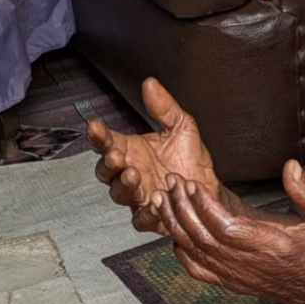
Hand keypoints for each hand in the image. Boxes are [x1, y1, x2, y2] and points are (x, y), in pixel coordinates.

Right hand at [88, 79, 219, 234]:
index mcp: (130, 150)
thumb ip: (164, 107)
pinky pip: (141, 219)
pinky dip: (145, 213)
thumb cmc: (191, 160)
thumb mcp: (182, 126)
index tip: (95, 127)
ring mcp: (138, 195)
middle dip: (107, 163)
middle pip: (106, 171)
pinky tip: (152, 203)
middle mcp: (130, 173)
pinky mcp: (152, 216)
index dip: (98, 136)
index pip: (106, 142)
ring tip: (133, 175)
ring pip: (119, 194)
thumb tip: (151, 84)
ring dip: (122, 185)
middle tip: (116, 156)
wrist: (209, 188)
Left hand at [157, 160, 304, 303]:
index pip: (225, 227)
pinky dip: (180, 251)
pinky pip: (197, 270)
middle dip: (182, 207)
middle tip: (171, 182)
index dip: (203, 205)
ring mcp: (239, 276)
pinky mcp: (233, 283)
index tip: (192, 183)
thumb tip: (290, 167)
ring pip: (194, 253)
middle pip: (202, 237)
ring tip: (163, 200)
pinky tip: (175, 232)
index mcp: (273, 246)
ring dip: (175, 225)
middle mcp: (250, 264)